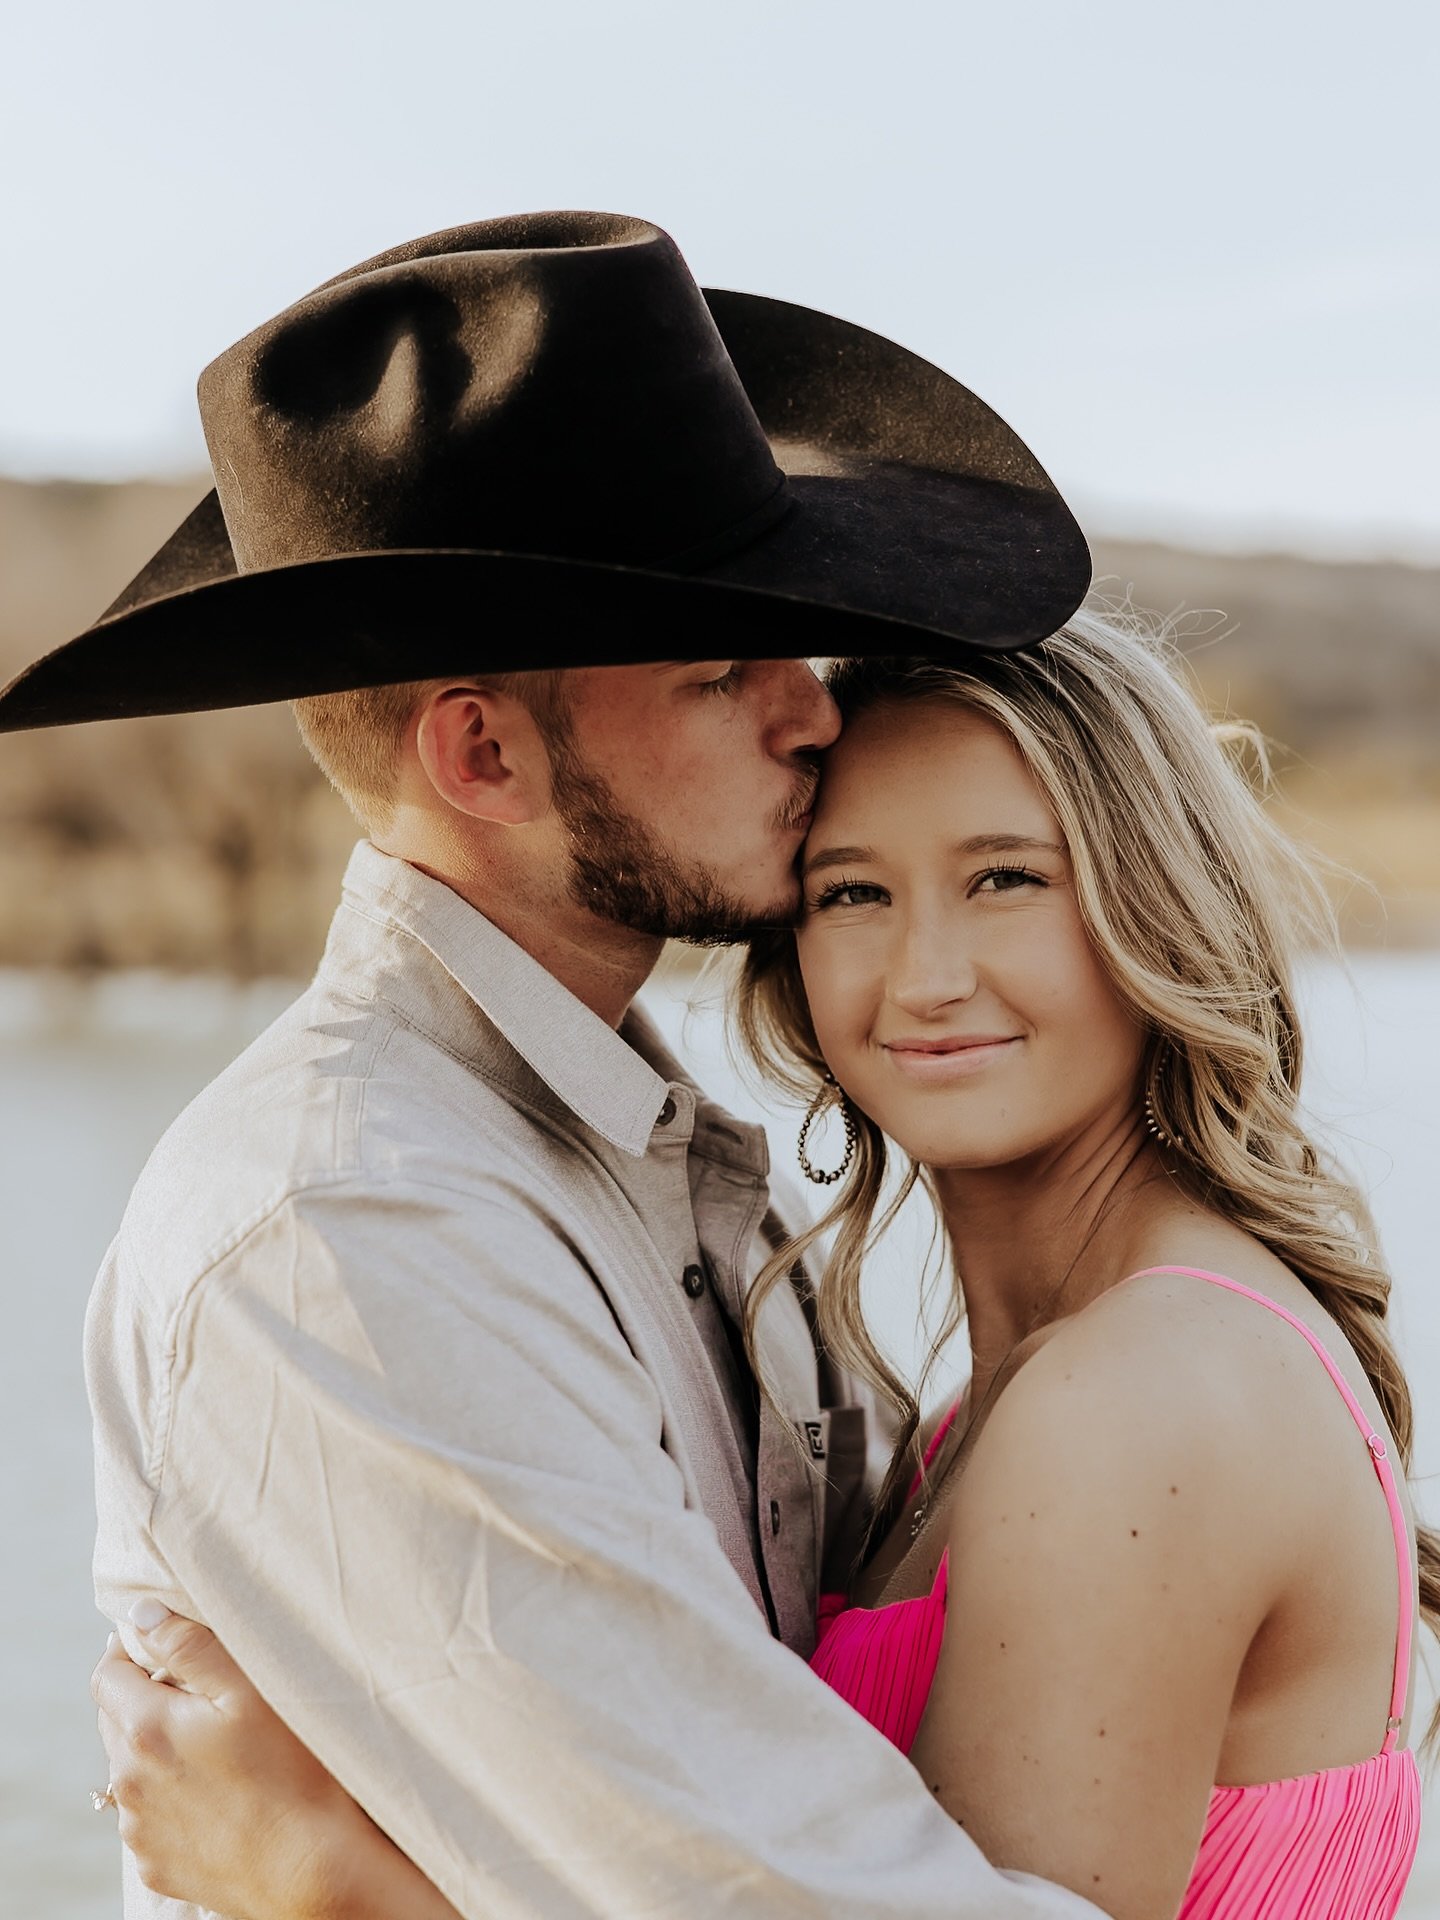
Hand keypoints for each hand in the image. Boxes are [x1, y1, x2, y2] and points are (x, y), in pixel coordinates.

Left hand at [92, 1604, 461, 1919]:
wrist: (312, 1870)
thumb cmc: (293, 1771)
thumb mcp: (249, 1689)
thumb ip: (189, 1646)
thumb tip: (141, 1618)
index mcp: (146, 1728)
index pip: (107, 1674)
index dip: (131, 1652)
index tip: (164, 1645)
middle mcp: (127, 1781)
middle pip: (114, 1720)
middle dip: (144, 1698)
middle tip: (201, 1695)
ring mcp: (138, 1828)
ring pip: (130, 1769)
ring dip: (156, 1749)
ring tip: (215, 1749)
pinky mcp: (156, 1863)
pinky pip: (148, 1814)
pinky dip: (169, 1796)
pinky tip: (217, 1794)